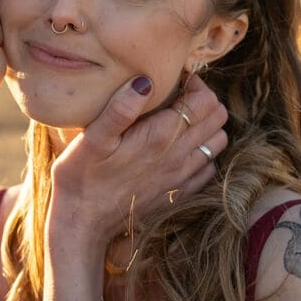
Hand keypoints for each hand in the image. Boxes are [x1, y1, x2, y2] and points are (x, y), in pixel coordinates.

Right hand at [47, 74, 227, 247]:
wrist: (83, 222)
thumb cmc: (81, 175)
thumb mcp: (92, 137)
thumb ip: (120, 108)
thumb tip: (145, 81)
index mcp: (160, 136)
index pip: (204, 100)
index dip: (194, 83)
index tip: (174, 79)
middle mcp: (179, 156)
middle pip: (218, 117)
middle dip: (203, 100)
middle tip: (178, 95)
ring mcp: (182, 177)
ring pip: (219, 141)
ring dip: (206, 125)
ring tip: (181, 118)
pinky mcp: (179, 193)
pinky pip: (209, 167)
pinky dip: (203, 152)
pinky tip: (180, 147)